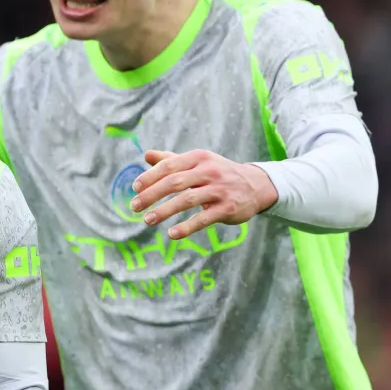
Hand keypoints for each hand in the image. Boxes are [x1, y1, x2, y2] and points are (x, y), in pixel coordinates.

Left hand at [129, 149, 278, 239]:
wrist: (256, 185)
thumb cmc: (218, 173)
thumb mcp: (198, 162)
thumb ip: (171, 160)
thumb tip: (146, 155)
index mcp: (198, 158)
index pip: (169, 166)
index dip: (150, 177)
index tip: (135, 188)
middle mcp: (209, 171)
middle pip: (174, 182)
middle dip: (151, 194)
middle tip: (134, 206)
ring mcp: (219, 190)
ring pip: (187, 200)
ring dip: (164, 211)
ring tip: (147, 220)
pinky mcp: (227, 208)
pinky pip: (203, 219)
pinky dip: (187, 227)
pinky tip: (172, 234)